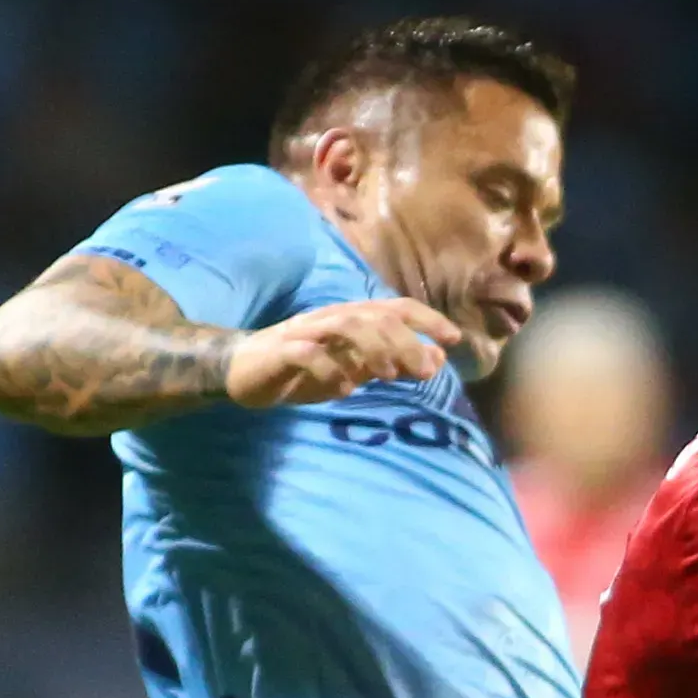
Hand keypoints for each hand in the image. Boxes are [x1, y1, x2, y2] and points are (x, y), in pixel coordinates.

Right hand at [224, 298, 464, 407]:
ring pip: (345, 325)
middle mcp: (331, 318)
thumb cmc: (304, 369)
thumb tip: (436, 359)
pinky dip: (328, 369)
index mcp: (352, 318)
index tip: (454, 339)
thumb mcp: (355, 368)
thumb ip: (392, 363)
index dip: (426, 320)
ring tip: (389, 374)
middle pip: (375, 315)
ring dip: (373, 348)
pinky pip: (306, 353)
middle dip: (405, 340)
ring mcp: (305, 332)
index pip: (395, 308)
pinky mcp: (280, 351)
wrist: (243, 370)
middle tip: (424, 371)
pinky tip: (344, 389)